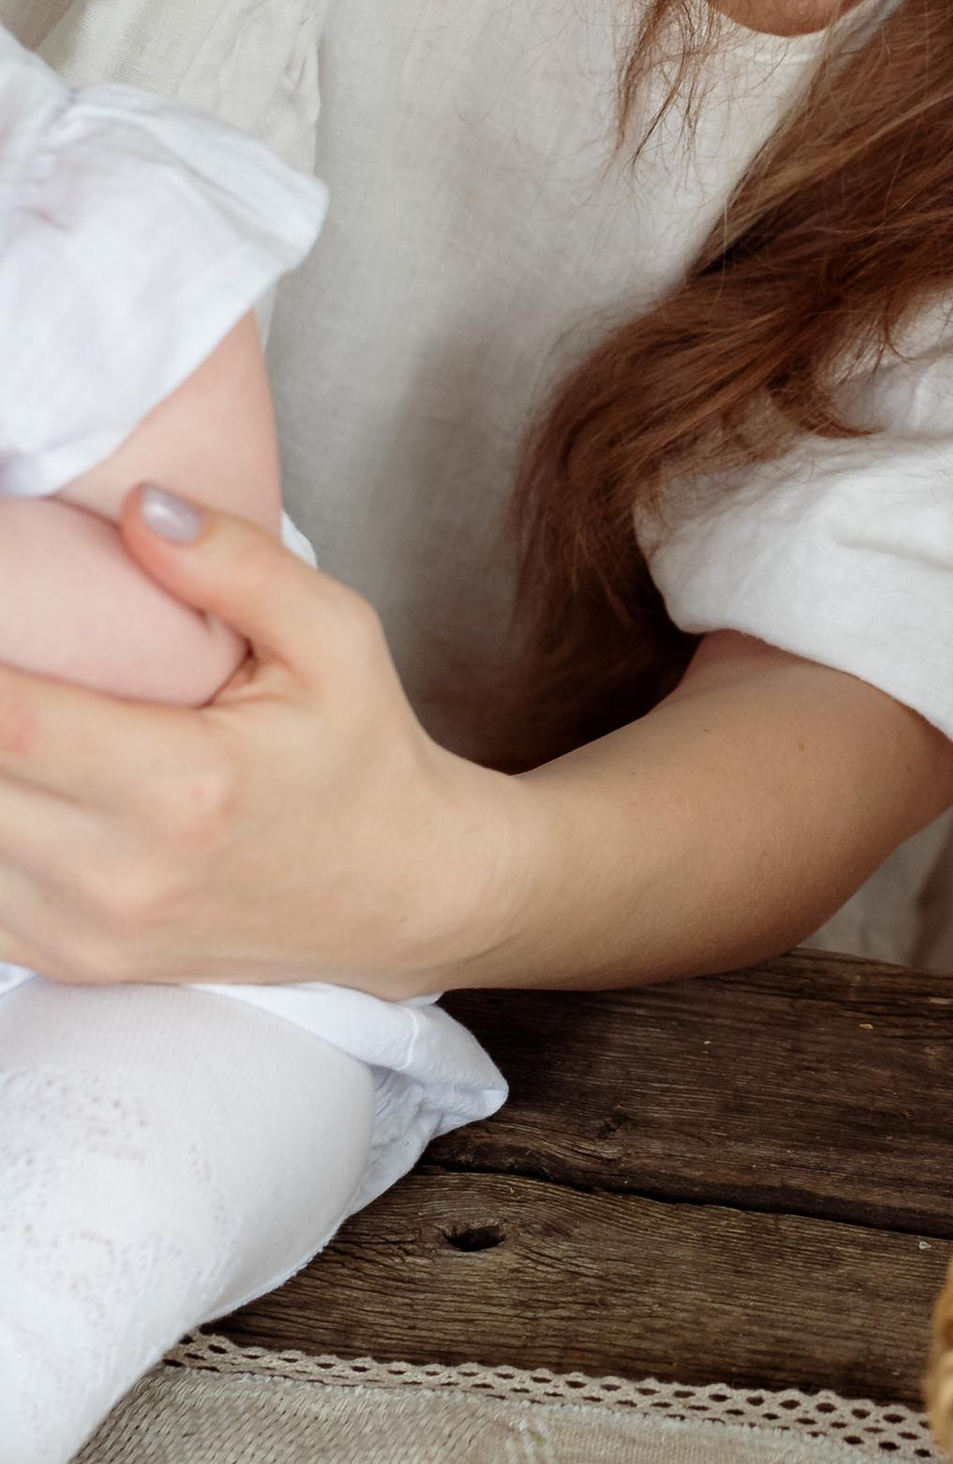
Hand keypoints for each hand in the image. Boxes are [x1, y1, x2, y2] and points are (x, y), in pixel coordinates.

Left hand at [0, 492, 526, 1000]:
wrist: (402, 893)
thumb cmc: (364, 759)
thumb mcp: (336, 638)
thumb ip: (237, 565)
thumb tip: (140, 505)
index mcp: (185, 786)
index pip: (13, 724)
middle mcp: (123, 873)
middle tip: (3, 642)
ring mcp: (88, 931)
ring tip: (11, 701)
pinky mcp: (70, 959)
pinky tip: (12, 778)